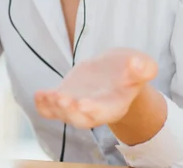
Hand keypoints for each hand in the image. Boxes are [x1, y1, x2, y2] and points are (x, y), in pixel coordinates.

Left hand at [34, 48, 157, 128]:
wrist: (116, 70)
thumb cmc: (130, 69)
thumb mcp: (141, 64)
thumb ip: (143, 67)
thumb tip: (139, 64)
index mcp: (115, 104)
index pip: (104, 111)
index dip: (94, 109)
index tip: (84, 104)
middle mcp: (95, 109)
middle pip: (81, 118)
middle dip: (70, 111)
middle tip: (62, 100)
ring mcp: (78, 104)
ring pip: (64, 114)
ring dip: (55, 107)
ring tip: (47, 96)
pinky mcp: (66, 96)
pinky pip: (52, 108)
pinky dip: (44, 105)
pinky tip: (39, 95)